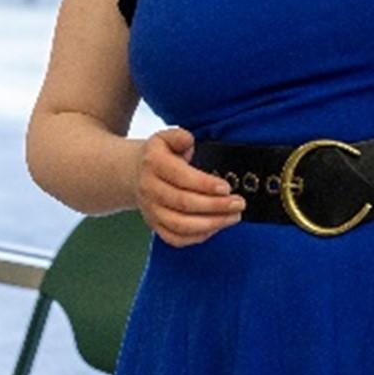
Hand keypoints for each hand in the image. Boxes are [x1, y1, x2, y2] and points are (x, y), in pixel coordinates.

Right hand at [135, 127, 243, 246]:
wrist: (134, 173)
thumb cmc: (159, 155)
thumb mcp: (165, 138)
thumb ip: (179, 136)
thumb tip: (189, 141)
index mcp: (154, 163)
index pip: (181, 177)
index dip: (205, 184)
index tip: (226, 187)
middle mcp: (150, 189)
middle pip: (184, 203)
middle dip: (216, 205)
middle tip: (239, 203)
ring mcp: (151, 210)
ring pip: (181, 225)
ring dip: (211, 223)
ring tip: (234, 217)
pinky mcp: (155, 225)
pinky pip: (176, 238)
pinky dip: (198, 236)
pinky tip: (216, 226)